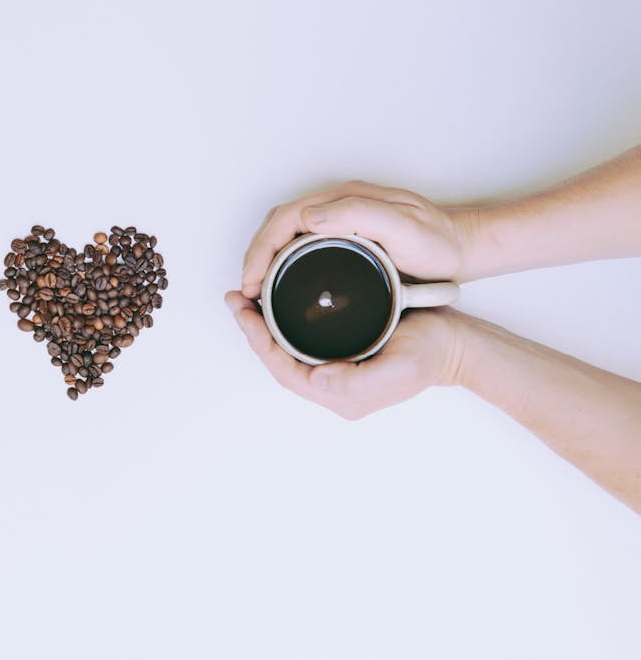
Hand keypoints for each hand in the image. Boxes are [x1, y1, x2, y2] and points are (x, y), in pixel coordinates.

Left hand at [224, 291, 464, 418]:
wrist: (457, 344)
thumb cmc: (431, 354)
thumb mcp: (399, 368)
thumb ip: (357, 381)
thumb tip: (318, 379)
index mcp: (339, 394)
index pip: (283, 369)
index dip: (259, 342)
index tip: (244, 312)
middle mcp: (332, 385)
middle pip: (278, 359)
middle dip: (253, 331)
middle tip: (235, 300)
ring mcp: (336, 369)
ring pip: (286, 350)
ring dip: (263, 326)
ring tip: (246, 299)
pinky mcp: (342, 351)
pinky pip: (301, 340)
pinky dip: (282, 322)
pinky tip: (274, 303)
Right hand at [240, 181, 474, 297]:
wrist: (464, 248)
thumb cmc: (438, 242)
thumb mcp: (402, 227)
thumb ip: (358, 215)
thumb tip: (307, 216)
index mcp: (344, 200)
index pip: (285, 218)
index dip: (262, 248)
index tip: (252, 279)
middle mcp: (338, 206)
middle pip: (279, 225)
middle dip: (255, 255)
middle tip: (246, 290)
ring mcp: (341, 220)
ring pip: (287, 235)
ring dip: (266, 259)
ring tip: (256, 289)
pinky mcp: (345, 237)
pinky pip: (302, 245)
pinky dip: (282, 263)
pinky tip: (281, 283)